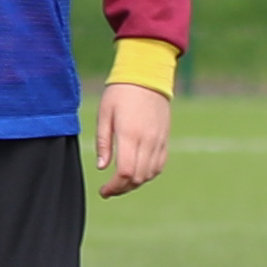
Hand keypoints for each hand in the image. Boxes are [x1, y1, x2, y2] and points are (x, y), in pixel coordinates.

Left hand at [90, 80, 171, 195]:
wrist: (147, 74)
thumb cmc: (120, 92)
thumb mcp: (105, 114)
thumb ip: (104, 142)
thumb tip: (102, 168)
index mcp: (129, 134)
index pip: (125, 172)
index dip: (114, 187)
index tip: (103, 191)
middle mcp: (147, 140)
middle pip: (138, 177)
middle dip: (122, 189)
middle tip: (109, 190)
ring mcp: (158, 140)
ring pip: (150, 174)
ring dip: (135, 183)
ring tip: (121, 182)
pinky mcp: (165, 138)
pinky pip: (159, 164)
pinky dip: (148, 174)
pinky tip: (137, 173)